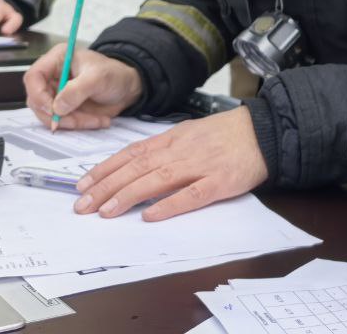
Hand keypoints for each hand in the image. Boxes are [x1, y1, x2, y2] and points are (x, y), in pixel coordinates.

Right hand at [24, 44, 142, 129]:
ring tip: (95, 120)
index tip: (53, 109)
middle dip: (57, 114)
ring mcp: (56, 93)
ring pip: (48, 115)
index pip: (34, 76)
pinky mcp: (63, 108)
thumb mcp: (98, 78)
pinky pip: (60, 122)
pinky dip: (77, 125)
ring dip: (70, 122)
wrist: (127, 88)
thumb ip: (76, 90)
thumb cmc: (114, 74)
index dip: (38, 94)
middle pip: (37, 100)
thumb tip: (57, 107)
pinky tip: (97, 121)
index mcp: (57, 59)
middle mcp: (52, 76)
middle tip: (77, 120)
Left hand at [72, 108, 268, 220]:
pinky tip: (151, 215)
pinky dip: (170, 205)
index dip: (105, 169)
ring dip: (128, 195)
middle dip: (106, 187)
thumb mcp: (190, 133)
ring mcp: (200, 166)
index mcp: (173, 139)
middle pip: (137, 168)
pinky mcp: (220, 182)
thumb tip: (135, 165)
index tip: (83, 185)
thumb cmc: (227, 133)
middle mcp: (181, 150)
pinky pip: (191, 195)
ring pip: (157, 180)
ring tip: (106, 211)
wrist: (263, 130)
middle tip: (82, 205)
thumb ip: (164, 149)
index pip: (131, 154)